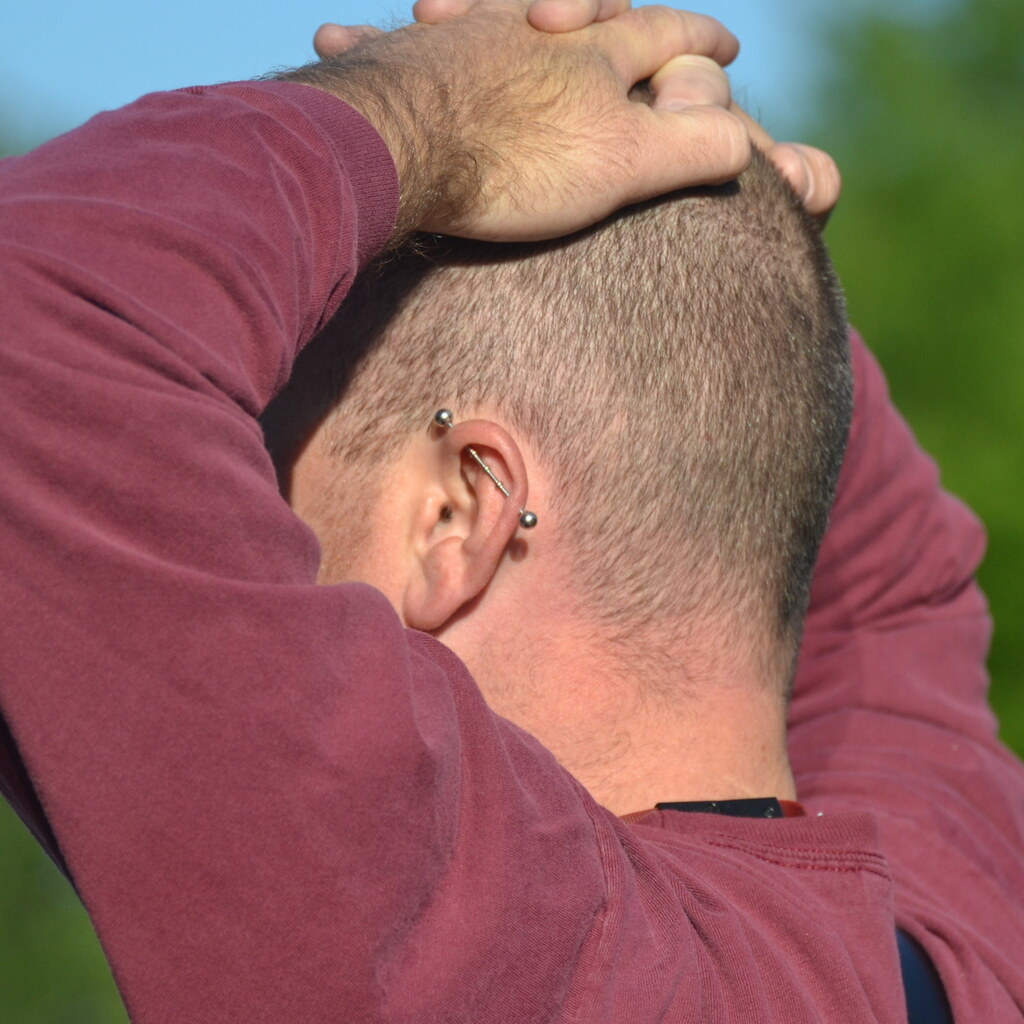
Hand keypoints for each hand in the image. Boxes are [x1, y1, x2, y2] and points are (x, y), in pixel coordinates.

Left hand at [314, 1, 839, 219]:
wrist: (406, 152)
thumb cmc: (513, 163)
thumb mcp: (624, 163)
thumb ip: (691, 145)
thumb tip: (743, 139)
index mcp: (595, 55)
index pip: (668, 33)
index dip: (703, 40)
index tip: (729, 45)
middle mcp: (535, 27)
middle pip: (590, 4)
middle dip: (614, 8)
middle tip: (624, 14)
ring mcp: (471, 36)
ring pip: (504, 6)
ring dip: (511, 7)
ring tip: (527, 15)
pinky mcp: (411, 58)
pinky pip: (419, 32)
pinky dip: (423, 28)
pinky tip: (418, 24)